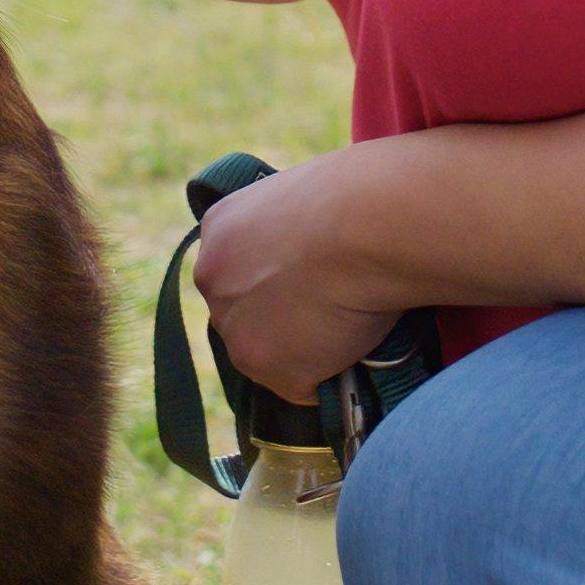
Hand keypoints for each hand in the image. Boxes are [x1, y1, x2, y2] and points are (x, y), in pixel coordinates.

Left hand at [192, 152, 411, 399]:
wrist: (371, 225)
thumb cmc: (361, 198)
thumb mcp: (309, 198)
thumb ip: (294, 232)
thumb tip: (320, 259)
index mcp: (221, 229)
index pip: (238, 271)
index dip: (275, 283)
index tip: (308, 283)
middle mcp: (213, 280)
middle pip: (244, 316)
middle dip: (281, 321)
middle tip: (332, 309)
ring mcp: (237, 329)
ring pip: (273, 356)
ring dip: (309, 351)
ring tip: (354, 324)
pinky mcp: (270, 368)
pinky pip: (306, 385)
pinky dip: (334, 374)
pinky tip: (359, 345)